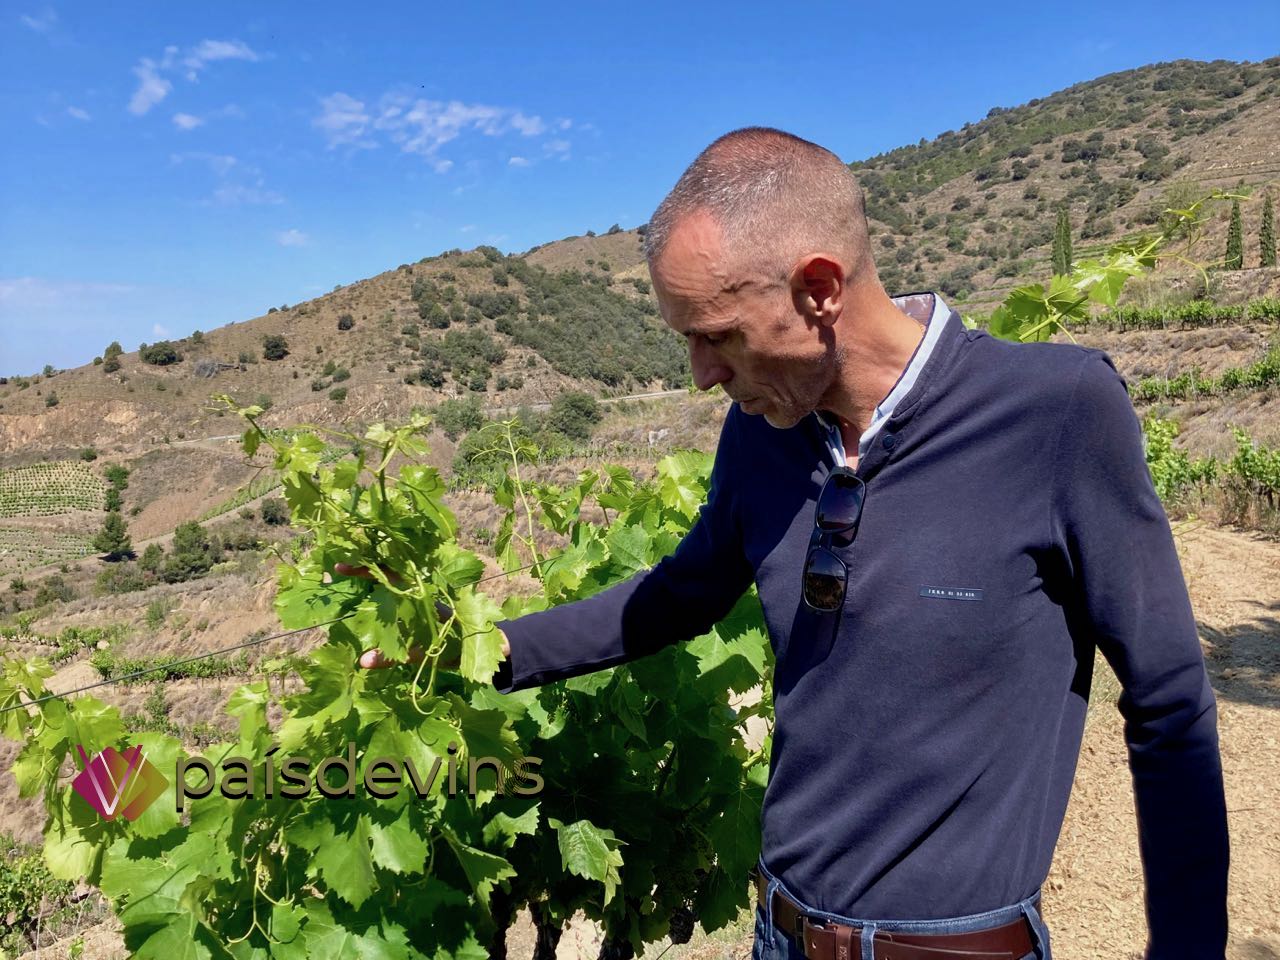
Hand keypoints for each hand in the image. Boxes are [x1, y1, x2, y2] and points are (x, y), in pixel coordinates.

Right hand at [332, 562, 509, 669]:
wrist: (486, 646)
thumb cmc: (459, 644)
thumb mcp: (425, 651)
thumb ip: (394, 655)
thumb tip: (362, 661)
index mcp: (420, 593)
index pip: (388, 573)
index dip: (364, 568)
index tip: (341, 565)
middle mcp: (421, 589)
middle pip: (390, 569)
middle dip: (366, 564)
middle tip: (339, 563)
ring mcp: (423, 596)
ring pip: (395, 578)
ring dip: (375, 574)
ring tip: (349, 573)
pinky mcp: (425, 606)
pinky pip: (401, 593)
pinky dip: (384, 591)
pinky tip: (370, 596)